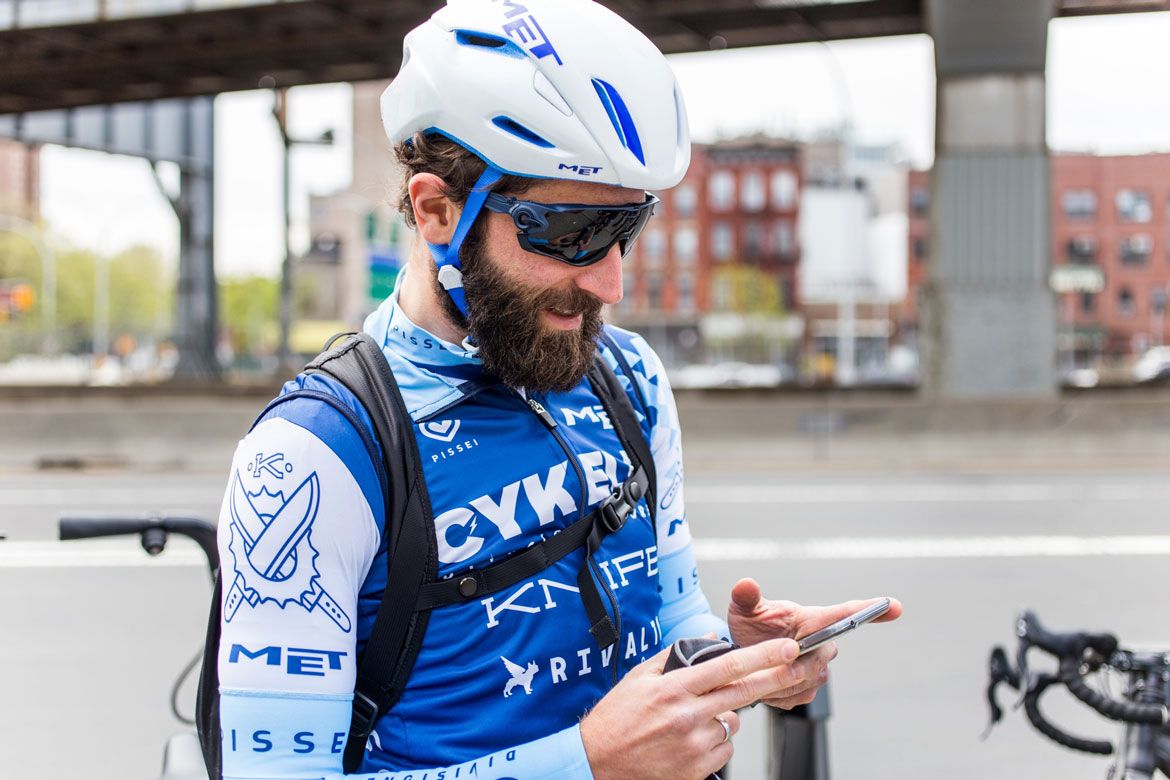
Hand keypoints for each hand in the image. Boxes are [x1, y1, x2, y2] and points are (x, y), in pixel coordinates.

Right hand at [580, 637, 801, 779]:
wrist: (598, 762)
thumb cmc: (616, 719)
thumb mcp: (639, 678)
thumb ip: (675, 657)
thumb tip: (709, 640)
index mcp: (673, 688)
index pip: (728, 667)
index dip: (762, 656)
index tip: (786, 648)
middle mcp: (687, 716)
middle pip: (744, 693)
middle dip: (777, 677)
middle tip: (798, 666)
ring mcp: (693, 745)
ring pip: (732, 724)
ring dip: (724, 716)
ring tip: (692, 719)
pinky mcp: (695, 769)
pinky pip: (724, 750)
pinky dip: (716, 742)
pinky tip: (692, 739)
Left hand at [727, 579, 902, 708]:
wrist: (742, 652)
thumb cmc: (749, 624)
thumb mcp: (744, 608)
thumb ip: (746, 597)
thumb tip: (746, 584)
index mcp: (812, 618)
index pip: (846, 613)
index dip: (871, 609)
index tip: (895, 605)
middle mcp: (822, 643)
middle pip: (825, 654)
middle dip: (801, 656)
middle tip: (777, 652)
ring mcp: (818, 668)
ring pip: (811, 678)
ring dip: (786, 675)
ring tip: (767, 665)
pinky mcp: (808, 690)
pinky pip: (799, 695)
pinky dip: (780, 690)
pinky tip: (767, 679)